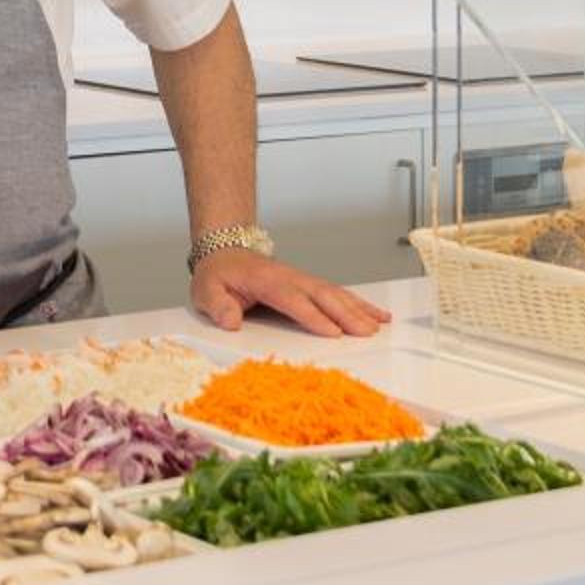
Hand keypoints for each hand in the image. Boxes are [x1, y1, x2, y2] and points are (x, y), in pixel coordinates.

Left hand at [189, 250, 390, 338]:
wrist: (225, 252)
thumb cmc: (218, 274)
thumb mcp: (205, 290)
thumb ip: (217, 305)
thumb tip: (230, 321)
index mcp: (266, 280)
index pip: (293, 300)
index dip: (314, 316)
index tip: (333, 332)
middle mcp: (290, 278)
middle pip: (322, 296)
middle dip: (346, 314)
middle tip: (366, 332)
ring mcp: (302, 279)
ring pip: (335, 293)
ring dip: (358, 308)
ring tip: (378, 324)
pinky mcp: (309, 285)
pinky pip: (337, 293)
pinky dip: (358, 303)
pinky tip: (376, 313)